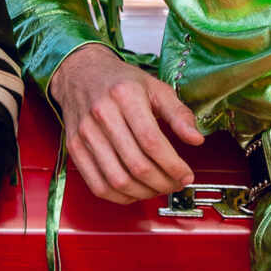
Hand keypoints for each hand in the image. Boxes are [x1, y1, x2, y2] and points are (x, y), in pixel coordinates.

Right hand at [45, 44, 204, 203]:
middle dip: (163, 182)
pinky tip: (135, 191)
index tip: (186, 174)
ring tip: (158, 188)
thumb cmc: (120, 81)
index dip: (173, 165)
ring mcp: (85, 133)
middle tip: (176, 183)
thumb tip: (196, 139)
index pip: (152, 142)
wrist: (80, 74)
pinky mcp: (75, 148)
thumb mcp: (156, 88)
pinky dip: (120, 197)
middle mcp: (102, 114)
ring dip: (144, 193)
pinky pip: (98, 185)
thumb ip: (178, 113)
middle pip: (136, 165)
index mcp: (125, 96)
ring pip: (118, 180)